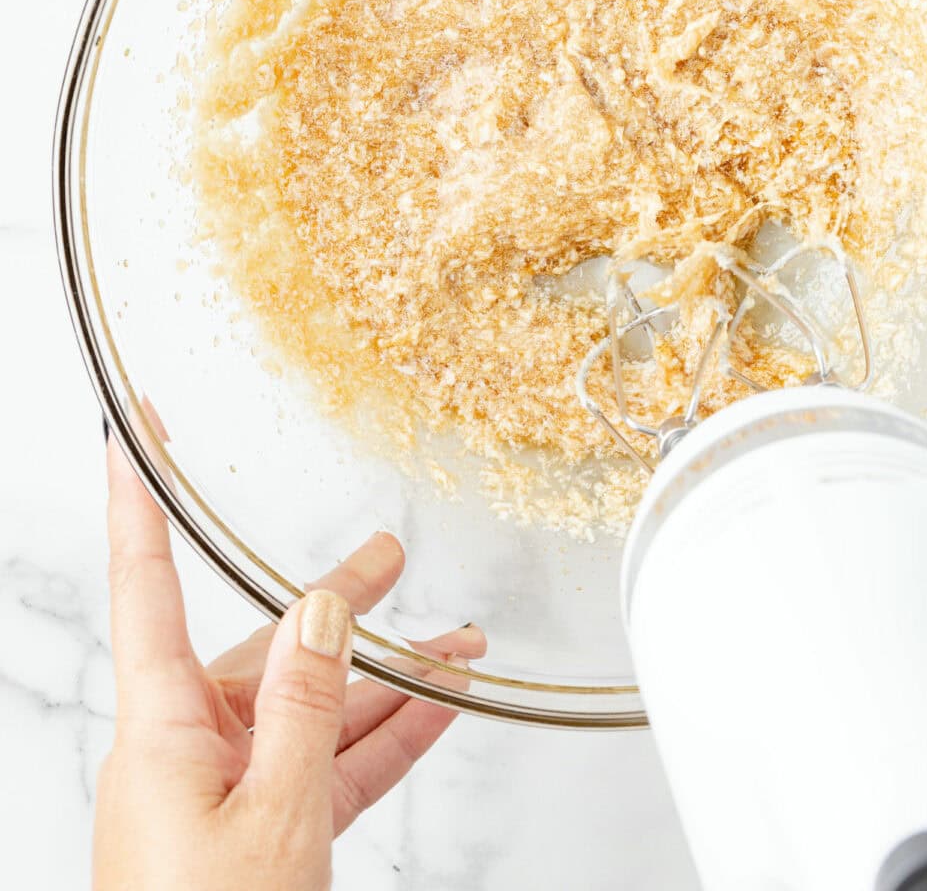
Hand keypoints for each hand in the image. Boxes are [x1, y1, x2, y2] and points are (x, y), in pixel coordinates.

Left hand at [95, 435, 486, 890]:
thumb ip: (305, 707)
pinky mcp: (256, 839)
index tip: (132, 426)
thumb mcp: (273, 815)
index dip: (135, 496)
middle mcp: (182, 749)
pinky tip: (435, 711)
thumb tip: (320, 609)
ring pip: (312, 711)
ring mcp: (220, 795)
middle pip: (265, 647)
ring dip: (385, 680)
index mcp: (159, 727)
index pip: (143, 581)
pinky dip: (382, 741)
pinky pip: (326, 768)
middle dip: (337, 602)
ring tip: (454, 641)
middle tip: (386, 552)